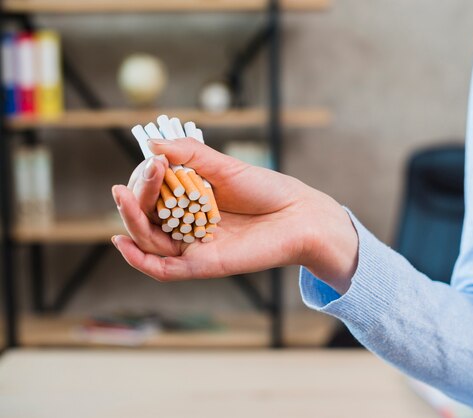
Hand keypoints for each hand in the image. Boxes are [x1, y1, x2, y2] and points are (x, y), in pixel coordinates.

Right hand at [111, 138, 357, 293]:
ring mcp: (192, 246)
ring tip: (124, 196)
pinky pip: (163, 269)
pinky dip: (139, 260)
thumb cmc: (266, 189)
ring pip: (149, 241)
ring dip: (131, 220)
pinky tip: (122, 242)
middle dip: (135, 198)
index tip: (153, 162)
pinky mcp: (202, 265)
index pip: (152, 193)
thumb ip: (190, 155)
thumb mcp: (225, 166)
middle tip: (139, 178)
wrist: (299, 215)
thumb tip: (151, 144)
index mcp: (189, 200)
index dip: (145, 179)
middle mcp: (186, 224)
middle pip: (145, 217)